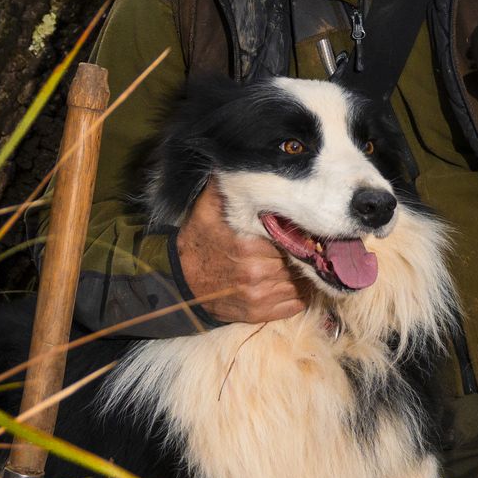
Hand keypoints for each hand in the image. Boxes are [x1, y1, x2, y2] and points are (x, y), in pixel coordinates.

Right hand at [173, 181, 308, 323]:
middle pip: (294, 260)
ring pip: (297, 283)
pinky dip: (294, 295)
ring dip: (295, 274)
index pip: (287, 238)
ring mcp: (259, 297)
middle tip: (287, 247)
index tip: (290, 231)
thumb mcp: (204, 212)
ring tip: (284, 265)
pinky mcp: (259, 314)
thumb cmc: (197, 245)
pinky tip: (284, 283)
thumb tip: (229, 162)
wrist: (180, 284)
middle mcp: (255, 274)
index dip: (291, 234)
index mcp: (245, 247)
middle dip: (293, 253)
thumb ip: (221, 188)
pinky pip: (294, 304)